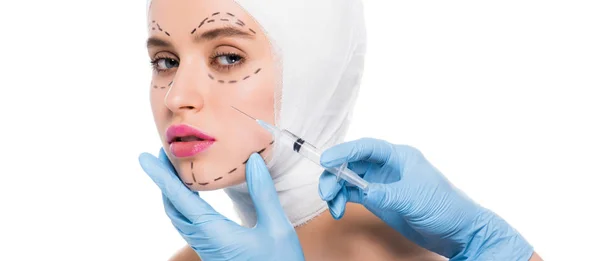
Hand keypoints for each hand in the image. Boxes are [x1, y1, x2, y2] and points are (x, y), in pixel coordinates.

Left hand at [138, 150, 303, 260]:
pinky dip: (182, 205)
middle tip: (159, 155)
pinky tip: (190, 198)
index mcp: (215, 233)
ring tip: (172, 172)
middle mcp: (205, 241)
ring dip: (171, 193)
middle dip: (163, 180)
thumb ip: (263, 193)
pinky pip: (189, 225)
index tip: (146, 158)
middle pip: (173, 207)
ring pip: (179, 218)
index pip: (180, 199)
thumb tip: (254, 161)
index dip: (161, 176)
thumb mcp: (277, 228)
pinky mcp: (213, 251)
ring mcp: (207, 248)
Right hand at [318, 138, 533, 259]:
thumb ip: (386, 194)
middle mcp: (388, 167)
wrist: (458, 231)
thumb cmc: (445, 207)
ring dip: (336, 189)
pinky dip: (342, 200)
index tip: (326, 160)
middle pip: (353, 163)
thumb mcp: (414, 198)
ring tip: (333, 206)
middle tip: (326, 190)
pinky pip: (353, 194)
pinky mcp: (379, 199)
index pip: (366, 148)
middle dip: (335, 174)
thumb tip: (362, 191)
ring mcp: (382, 183)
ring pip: (349, 179)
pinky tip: (339, 210)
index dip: (344, 151)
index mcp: (399, 157)